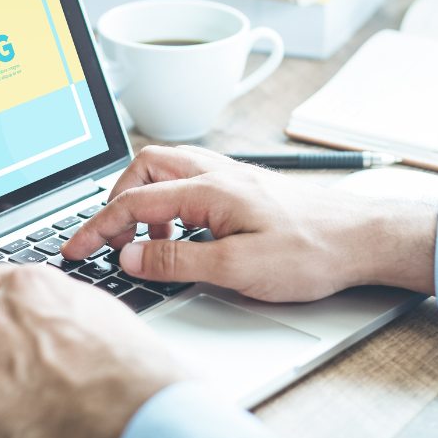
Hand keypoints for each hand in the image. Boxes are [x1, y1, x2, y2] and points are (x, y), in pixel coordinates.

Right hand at [62, 146, 437, 300]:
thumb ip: (176, 262)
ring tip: (146, 246)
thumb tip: (128, 258)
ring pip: (168, 173)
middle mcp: (216, 173)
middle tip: (109, 239)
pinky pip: (191, 186)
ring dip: (145, 204)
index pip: (133, 202)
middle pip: (144, 168)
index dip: (96, 228)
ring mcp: (231, 178)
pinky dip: (172, 208)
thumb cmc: (312, 251)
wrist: (364, 238)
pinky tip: (183, 239)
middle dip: (117, 201)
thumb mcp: (237, 268)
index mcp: (209, 189)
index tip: (74, 249)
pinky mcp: (244, 189)